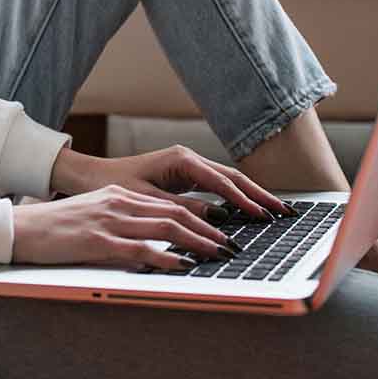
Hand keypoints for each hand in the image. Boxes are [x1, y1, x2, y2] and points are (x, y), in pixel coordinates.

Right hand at [11, 185, 244, 270]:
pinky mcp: (99, 241)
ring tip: (219, 255)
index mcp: (118, 195)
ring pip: (166, 228)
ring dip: (198, 242)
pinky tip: (183, 266)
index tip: (220, 231)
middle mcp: (119, 203)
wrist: (20, 229)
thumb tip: (150, 243)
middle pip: (175, 213)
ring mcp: (110, 221)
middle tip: (231, 245)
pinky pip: (141, 249)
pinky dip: (167, 257)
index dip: (199, 217)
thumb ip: (121, 223)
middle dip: (208, 230)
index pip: (169, 204)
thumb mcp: (92, 216)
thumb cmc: (53, 228)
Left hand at [50, 144, 291, 222]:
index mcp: (181, 160)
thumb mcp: (148, 201)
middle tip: (285, 213)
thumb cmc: (114, 186)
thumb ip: (183, 209)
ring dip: (252, 196)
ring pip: (229, 181)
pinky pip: (218, 187)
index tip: (264, 217)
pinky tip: (251, 211)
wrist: (92, 176)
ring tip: (276, 213)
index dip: (245, 201)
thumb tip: (218, 220)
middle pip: (233, 178)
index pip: (222, 183)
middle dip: (260, 195)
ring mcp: (189, 166)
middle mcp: (189, 159)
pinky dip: (236, 198)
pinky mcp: (186, 176)